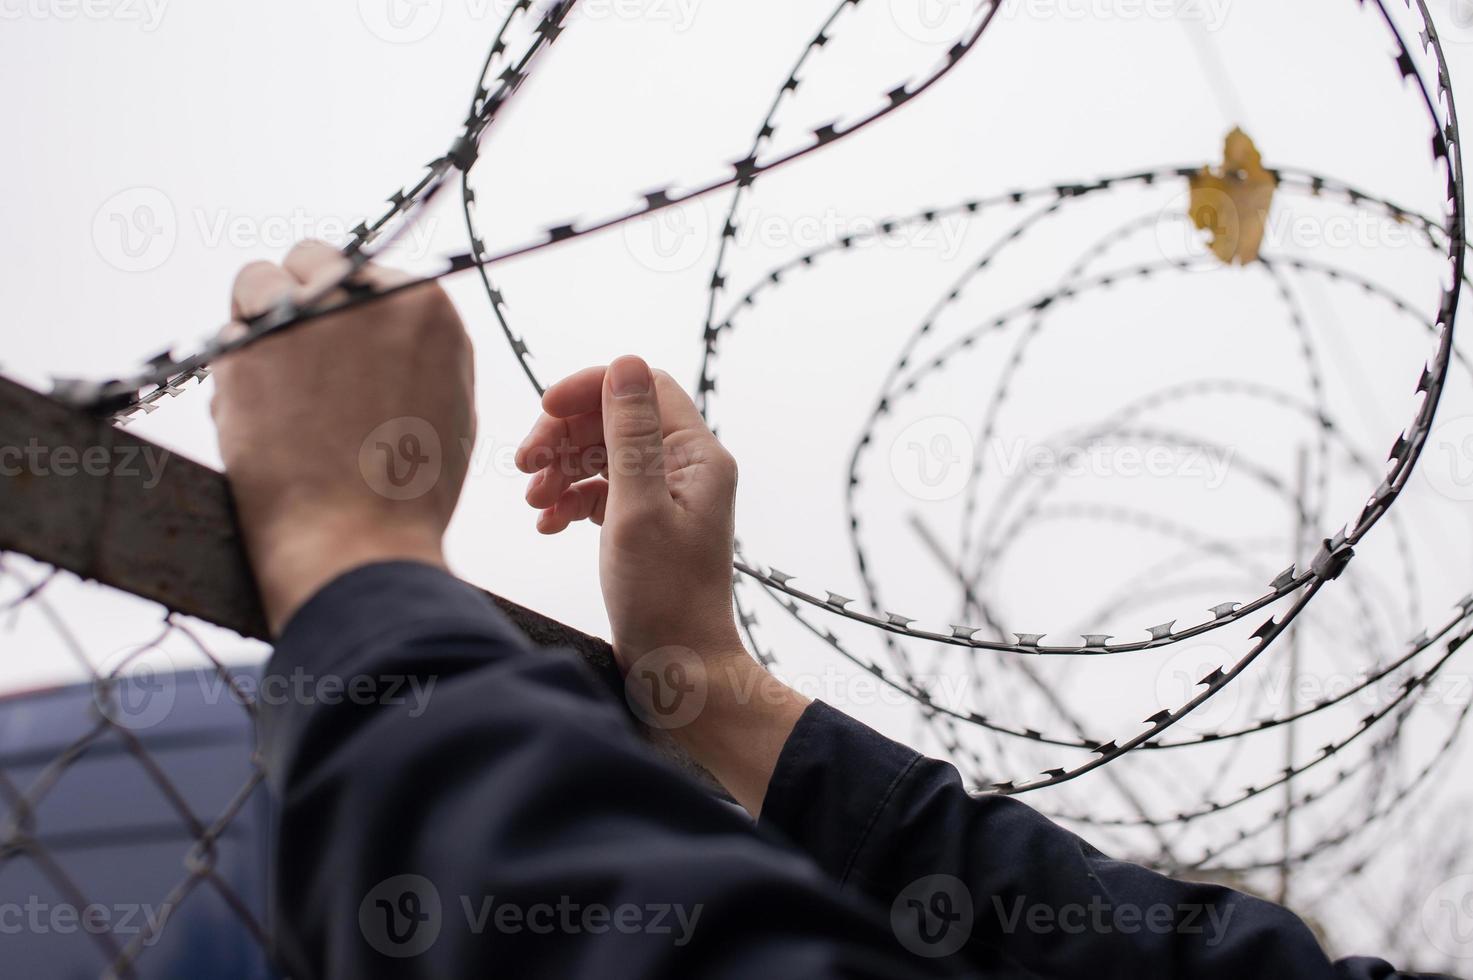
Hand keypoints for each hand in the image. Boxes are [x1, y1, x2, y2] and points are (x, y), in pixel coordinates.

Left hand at [212, 241, 475, 634]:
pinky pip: (228, 335)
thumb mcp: (449, 407)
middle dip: (300, 298)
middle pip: (312, 259)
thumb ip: (418, 352)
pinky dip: (235, 371)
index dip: (349, 311)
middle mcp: (368, 294)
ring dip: (258, 322)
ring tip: (271, 382)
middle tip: (297, 355)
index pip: (369, 273)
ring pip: (258, 281)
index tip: (341, 348)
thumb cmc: (409, 492)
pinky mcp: (249, 346)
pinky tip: (257, 418)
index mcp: (425, 305)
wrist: (359, 541)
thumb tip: (383, 331)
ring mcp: (305, 315)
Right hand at [517, 357, 808, 813]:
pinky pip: (601, 492)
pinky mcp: (645, 526)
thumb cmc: (663, 598)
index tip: (544, 412)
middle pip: (615, 418)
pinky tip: (547, 524)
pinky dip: (570, 500)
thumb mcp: (636, 509)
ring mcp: (667, 498)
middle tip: (524, 465)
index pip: (641, 385)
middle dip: (565, 434)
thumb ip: (629, 435)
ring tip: (532, 501)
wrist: (678, 670)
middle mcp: (687, 469)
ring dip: (561, 468)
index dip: (589, 389)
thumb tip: (624, 363)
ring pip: (602, 455)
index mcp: (698, 456)